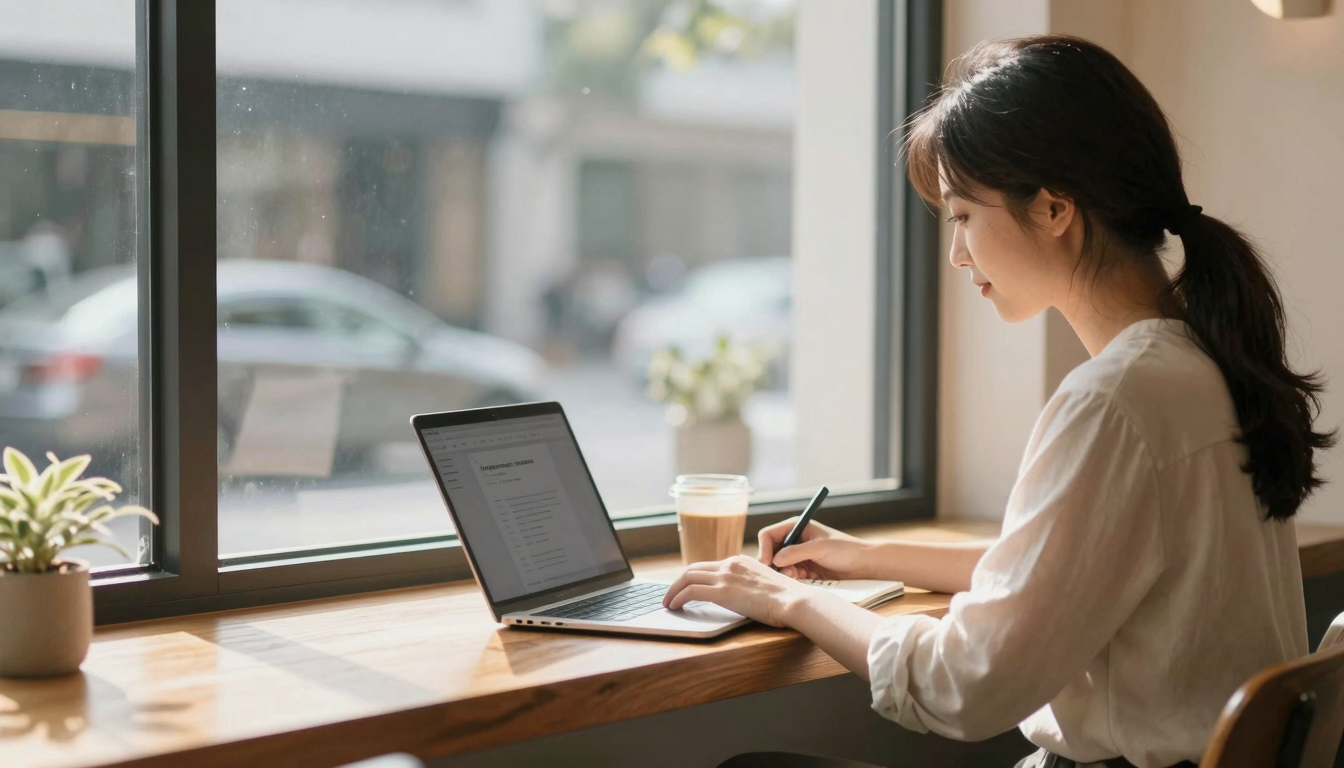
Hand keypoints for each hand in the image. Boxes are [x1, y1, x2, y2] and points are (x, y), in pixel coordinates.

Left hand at [662, 555, 818, 626]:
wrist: (794, 600)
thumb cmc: (787, 599)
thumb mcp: (766, 585)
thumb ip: (751, 586)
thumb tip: (745, 597)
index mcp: (740, 561)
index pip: (709, 566)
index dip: (694, 577)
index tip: (687, 587)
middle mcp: (730, 564)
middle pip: (693, 569)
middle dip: (678, 582)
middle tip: (671, 595)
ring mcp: (725, 576)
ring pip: (687, 578)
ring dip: (673, 591)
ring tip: (668, 603)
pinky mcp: (721, 591)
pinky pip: (690, 591)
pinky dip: (678, 598)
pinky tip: (674, 607)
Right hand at [757, 519, 871, 580]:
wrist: (864, 565)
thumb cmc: (846, 550)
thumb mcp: (819, 548)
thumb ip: (795, 553)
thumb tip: (775, 560)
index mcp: (796, 527)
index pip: (769, 535)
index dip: (764, 548)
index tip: (767, 563)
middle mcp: (794, 540)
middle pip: (771, 551)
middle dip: (774, 563)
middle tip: (783, 573)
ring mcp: (799, 556)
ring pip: (779, 566)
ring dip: (785, 572)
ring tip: (798, 576)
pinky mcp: (804, 570)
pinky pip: (790, 575)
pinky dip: (793, 579)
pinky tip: (804, 580)